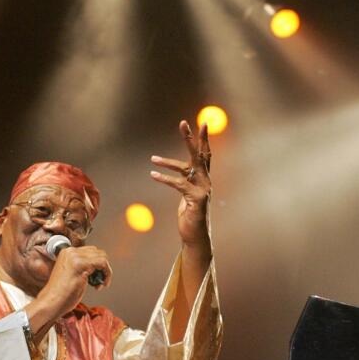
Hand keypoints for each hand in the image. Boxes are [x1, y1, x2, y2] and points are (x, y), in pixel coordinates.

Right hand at [36, 245, 112, 318]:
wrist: (51, 302)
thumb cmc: (60, 293)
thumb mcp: (72, 274)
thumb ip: (82, 266)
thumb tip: (96, 266)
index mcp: (67, 253)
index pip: (91, 251)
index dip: (98, 264)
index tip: (97, 277)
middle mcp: (71, 252)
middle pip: (98, 253)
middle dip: (103, 267)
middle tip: (100, 280)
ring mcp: (75, 257)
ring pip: (102, 257)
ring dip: (106, 272)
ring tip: (99, 284)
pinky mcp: (81, 264)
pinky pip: (103, 263)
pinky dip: (107, 274)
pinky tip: (101, 285)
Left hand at [150, 120, 211, 246]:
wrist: (196, 237)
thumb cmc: (191, 216)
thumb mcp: (188, 195)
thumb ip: (187, 181)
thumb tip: (183, 171)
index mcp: (204, 179)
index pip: (205, 155)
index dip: (203, 139)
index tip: (203, 123)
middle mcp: (206, 182)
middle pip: (199, 155)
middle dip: (191, 138)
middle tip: (183, 122)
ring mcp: (203, 190)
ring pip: (186, 169)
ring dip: (168, 163)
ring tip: (152, 159)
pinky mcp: (195, 199)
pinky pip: (178, 184)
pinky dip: (165, 179)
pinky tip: (153, 175)